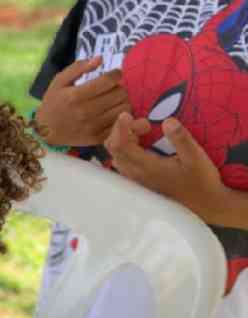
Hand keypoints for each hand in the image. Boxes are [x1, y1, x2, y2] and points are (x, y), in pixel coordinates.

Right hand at [34, 57, 129, 146]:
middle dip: (119, 87)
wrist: (46, 131)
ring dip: (122, 100)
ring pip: (124, 108)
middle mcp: (86, 111)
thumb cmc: (53, 102)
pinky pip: (120, 123)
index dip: (116, 74)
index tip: (114, 74)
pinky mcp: (98, 137)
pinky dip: (120, 115)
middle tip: (112, 88)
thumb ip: (78, 68)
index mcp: (76, 95)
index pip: (109, 80)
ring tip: (113, 99)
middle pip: (119, 93)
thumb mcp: (59, 81)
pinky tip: (112, 111)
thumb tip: (100, 59)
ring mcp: (93, 126)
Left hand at [105, 113, 228, 222]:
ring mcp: (135, 178)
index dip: (120, 127)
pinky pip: (123, 159)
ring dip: (125, 137)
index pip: (120, 145)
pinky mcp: (139, 180)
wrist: (204, 203)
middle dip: (123, 129)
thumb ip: (181, 139)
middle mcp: (135, 174)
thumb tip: (167, 121)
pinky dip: (127, 146)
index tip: (127, 114)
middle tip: (147, 124)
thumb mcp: (196, 157)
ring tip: (146, 130)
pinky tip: (144, 141)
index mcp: (146, 167)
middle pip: (113, 148)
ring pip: (117, 154)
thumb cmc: (201, 181)